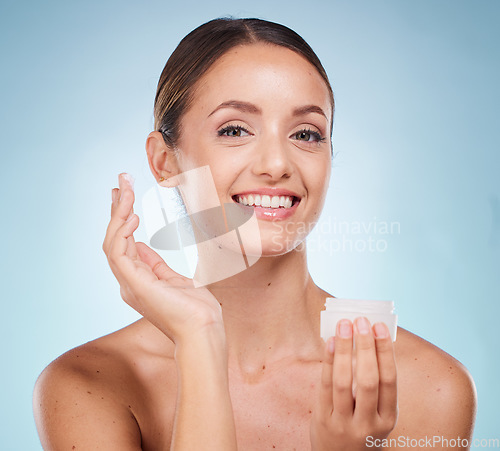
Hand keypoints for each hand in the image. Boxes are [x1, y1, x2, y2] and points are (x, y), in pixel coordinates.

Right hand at [102, 173, 224, 343]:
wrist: (204, 330)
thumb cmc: (195, 309)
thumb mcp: (174, 279)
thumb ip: (155, 264)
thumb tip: (141, 245)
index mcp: (137, 280)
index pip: (123, 243)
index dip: (122, 218)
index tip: (124, 196)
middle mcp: (128, 282)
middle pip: (114, 239)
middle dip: (117, 209)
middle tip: (120, 182)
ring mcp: (129, 284)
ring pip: (113, 242)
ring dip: (118, 214)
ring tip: (126, 191)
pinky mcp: (135, 286)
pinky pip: (119, 254)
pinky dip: (122, 234)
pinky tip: (131, 217)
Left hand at [310, 318, 397, 449]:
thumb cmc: (361, 428)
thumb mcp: (377, 414)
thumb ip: (375, 384)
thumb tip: (367, 339)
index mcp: (388, 419)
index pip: (389, 380)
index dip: (385, 351)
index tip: (380, 326)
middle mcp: (368, 423)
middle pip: (368, 379)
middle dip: (365, 347)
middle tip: (361, 321)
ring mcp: (344, 423)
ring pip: (344, 382)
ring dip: (343, 349)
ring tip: (343, 326)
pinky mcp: (323, 421)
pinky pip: (325, 386)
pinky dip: (328, 362)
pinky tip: (329, 342)